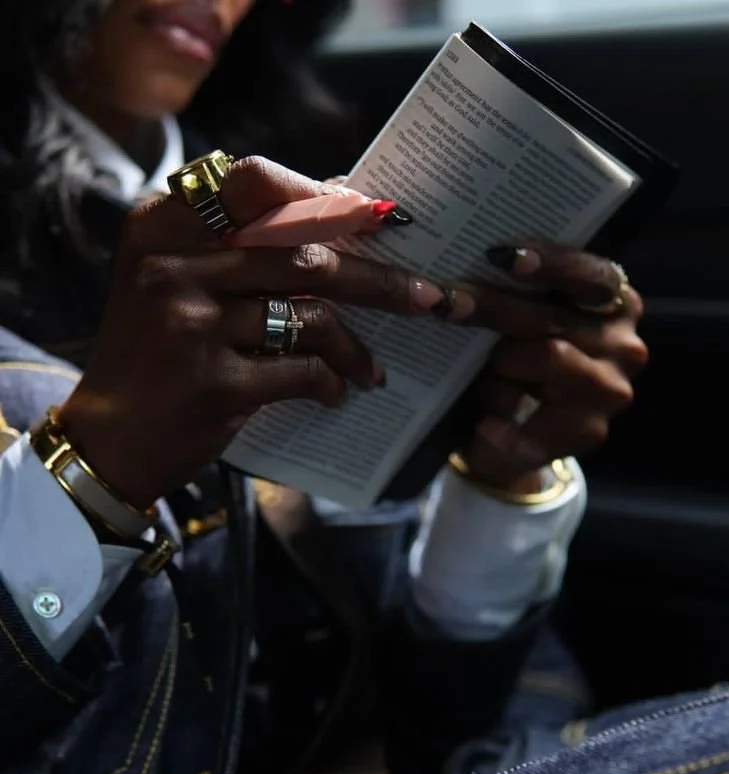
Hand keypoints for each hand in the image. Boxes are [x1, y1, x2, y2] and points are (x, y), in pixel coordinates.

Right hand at [59, 157, 445, 507]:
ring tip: (372, 369)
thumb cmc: (156, 357)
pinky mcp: (214, 382)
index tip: (377, 218)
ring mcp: (191, 324)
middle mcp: (173, 265)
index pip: (260, 186)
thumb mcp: (175, 282)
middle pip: (304, 253)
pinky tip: (335, 393)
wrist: (111, 440)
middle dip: (378, 279)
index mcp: (165, 226)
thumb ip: (237, 245)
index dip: (326, 199)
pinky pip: (303, 370)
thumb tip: (339, 201)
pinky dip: (331, 382)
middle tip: (424, 297)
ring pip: (312, 314)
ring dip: (357, 347)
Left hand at [443, 243, 646, 490]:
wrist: (515, 438)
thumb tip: (463, 263)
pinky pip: (536, 415)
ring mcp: (611, 387)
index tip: (500, 254)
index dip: (548, 261)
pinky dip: (503, 420)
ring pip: (549, 357)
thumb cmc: (518, 364)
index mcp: (613, 303)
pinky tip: (485, 426)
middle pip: (553, 317)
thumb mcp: (521, 322)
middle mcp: (623, 343)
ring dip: (502, 364)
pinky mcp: (590, 429)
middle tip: (445, 302)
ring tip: (477, 376)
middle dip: (493, 307)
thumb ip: (515, 292)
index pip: (589, 274)